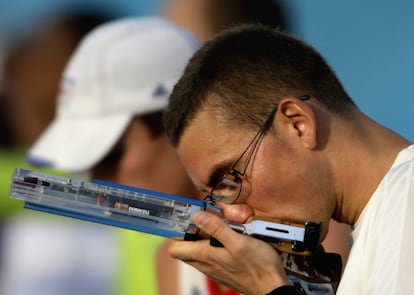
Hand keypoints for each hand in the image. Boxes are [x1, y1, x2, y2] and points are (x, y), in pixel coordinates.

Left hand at [168, 210, 290, 294]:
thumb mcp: (238, 241)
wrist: (272, 287)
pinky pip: (210, 256)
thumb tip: (197, 216)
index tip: (184, 219)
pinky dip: (213, 245)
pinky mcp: (223, 270)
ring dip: (202, 238)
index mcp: (204, 256)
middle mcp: (206, 264)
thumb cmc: (258, 266)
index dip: (176, 233)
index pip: (175, 248)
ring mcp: (214, 268)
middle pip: (185, 249)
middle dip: (190, 233)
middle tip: (203, 219)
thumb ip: (216, 228)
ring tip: (217, 226)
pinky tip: (228, 238)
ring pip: (198, 252)